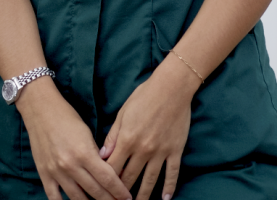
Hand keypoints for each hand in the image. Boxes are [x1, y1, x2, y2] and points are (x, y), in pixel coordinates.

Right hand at [17, 79, 131, 199]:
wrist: (41, 111)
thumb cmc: (67, 118)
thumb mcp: (87, 134)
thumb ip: (97, 154)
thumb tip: (108, 172)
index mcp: (85, 153)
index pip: (107, 178)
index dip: (119, 191)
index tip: (127, 198)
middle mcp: (71, 165)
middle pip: (95, 191)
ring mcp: (56, 172)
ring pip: (77, 198)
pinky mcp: (44, 174)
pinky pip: (54, 198)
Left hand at [99, 55, 199, 199]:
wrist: (171, 88)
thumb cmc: (144, 96)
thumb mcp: (122, 113)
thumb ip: (113, 137)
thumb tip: (102, 156)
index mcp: (127, 139)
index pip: (113, 167)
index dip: (106, 181)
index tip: (102, 189)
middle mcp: (143, 149)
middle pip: (130, 177)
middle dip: (122, 192)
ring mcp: (160, 151)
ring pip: (150, 180)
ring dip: (143, 196)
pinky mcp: (175, 150)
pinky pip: (172, 173)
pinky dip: (169, 187)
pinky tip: (165, 198)